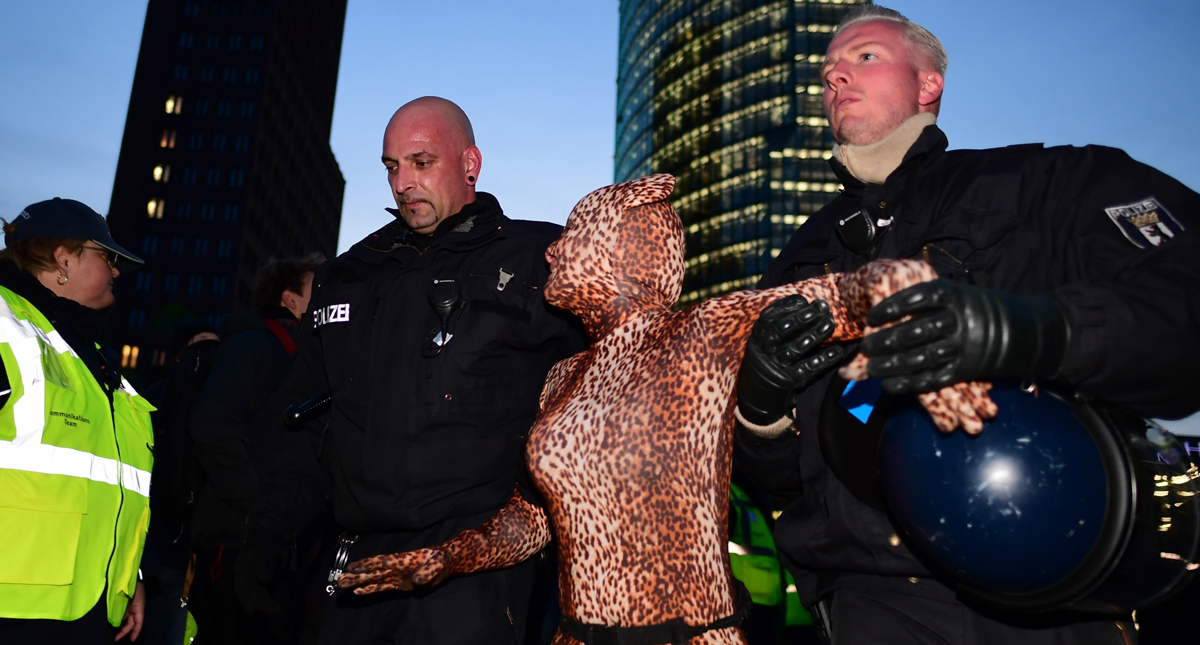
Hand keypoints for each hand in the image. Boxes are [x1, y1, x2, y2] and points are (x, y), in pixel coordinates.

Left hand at [115, 581, 144, 641]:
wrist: (132, 576)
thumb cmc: (132, 584)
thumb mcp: (131, 594)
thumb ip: (124, 604)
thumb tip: (119, 617)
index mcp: (138, 607)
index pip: (138, 623)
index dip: (136, 631)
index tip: (132, 640)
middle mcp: (136, 609)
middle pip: (132, 623)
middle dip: (125, 632)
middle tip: (116, 638)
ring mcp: (132, 607)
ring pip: (128, 620)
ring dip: (123, 628)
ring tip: (116, 634)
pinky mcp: (127, 605)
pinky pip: (125, 615)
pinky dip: (122, 621)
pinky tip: (116, 624)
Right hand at [234, 528, 285, 614]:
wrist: (269, 532)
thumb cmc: (265, 541)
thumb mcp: (264, 551)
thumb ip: (264, 565)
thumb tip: (264, 579)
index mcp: (241, 568)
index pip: (241, 587)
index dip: (246, 600)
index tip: (251, 612)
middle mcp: (244, 574)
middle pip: (249, 592)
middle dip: (260, 603)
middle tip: (273, 611)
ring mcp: (251, 577)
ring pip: (256, 593)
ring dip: (265, 602)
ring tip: (277, 610)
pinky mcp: (259, 578)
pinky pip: (261, 591)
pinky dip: (267, 598)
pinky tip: (275, 605)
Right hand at [337, 547, 449, 594]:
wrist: (447, 563)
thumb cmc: (443, 559)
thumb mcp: (439, 563)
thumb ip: (428, 571)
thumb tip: (416, 580)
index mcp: (403, 560)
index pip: (382, 562)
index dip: (368, 565)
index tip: (352, 567)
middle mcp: (396, 567)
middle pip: (373, 571)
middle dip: (357, 575)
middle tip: (339, 578)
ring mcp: (397, 576)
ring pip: (374, 579)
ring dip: (359, 582)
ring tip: (342, 583)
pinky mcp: (400, 584)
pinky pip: (382, 587)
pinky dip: (370, 589)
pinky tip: (358, 591)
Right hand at [738, 295, 844, 426]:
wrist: (757, 394)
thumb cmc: (768, 357)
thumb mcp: (764, 339)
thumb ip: (778, 322)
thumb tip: (804, 302)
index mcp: (758, 335)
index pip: (770, 316)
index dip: (787, 306)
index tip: (804, 300)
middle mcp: (766, 348)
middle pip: (784, 329)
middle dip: (804, 316)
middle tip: (822, 307)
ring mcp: (778, 364)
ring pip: (798, 347)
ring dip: (817, 333)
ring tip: (831, 323)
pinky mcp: (790, 380)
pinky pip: (809, 368)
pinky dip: (824, 359)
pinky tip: (837, 350)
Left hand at [862, 280, 1069, 394]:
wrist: (1024, 330)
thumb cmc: (979, 310)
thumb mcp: (959, 295)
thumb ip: (929, 303)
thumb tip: (886, 312)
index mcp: (954, 295)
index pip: (916, 299)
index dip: (891, 308)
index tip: (872, 316)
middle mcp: (958, 319)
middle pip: (914, 331)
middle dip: (885, 341)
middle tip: (865, 346)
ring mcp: (963, 346)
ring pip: (920, 357)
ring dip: (891, 365)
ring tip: (872, 367)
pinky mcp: (965, 369)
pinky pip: (933, 378)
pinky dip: (909, 383)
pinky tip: (890, 385)